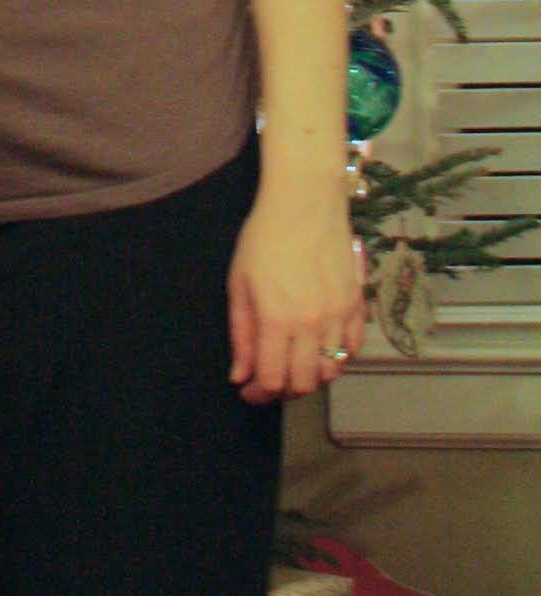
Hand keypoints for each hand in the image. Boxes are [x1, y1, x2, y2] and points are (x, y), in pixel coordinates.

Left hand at [227, 172, 365, 403]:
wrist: (306, 201)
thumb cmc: (265, 237)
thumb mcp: (239, 284)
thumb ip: (241, 334)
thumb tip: (240, 375)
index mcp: (276, 319)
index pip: (272, 379)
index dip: (258, 393)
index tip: (248, 390)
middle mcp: (312, 323)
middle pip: (304, 383)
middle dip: (282, 391)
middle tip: (268, 383)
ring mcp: (339, 315)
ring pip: (331, 370)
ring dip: (311, 378)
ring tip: (292, 366)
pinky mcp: (357, 304)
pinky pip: (353, 348)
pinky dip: (337, 358)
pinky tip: (318, 349)